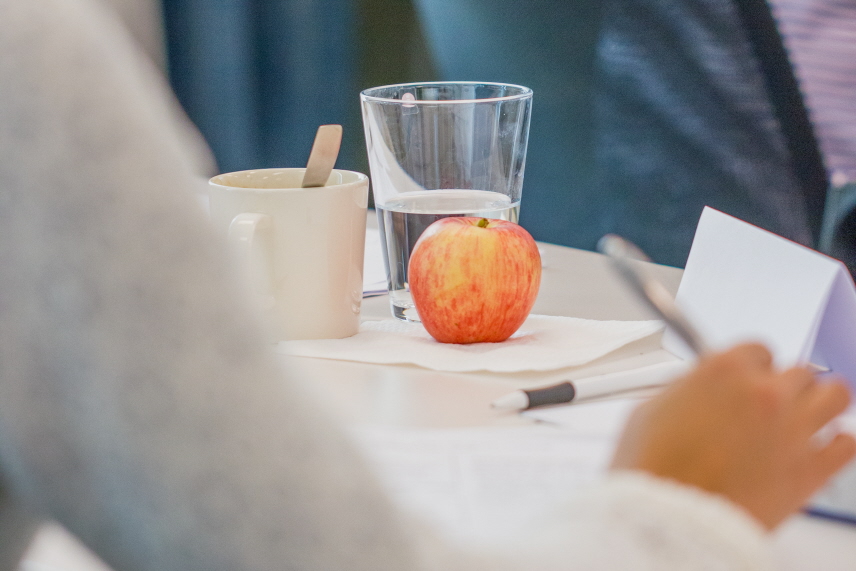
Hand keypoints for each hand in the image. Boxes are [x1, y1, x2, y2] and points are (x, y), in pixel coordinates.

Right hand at [611, 343, 855, 529]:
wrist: (670, 519)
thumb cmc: (653, 470)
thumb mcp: (650, 411)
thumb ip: (683, 392)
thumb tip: (693, 394)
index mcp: (723, 371)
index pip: (757, 350)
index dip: (751, 367)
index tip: (748, 378)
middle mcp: (764, 393)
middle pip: (799, 371)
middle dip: (784, 386)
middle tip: (770, 403)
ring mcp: (794, 429)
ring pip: (836, 395)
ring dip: (820, 402)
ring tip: (806, 415)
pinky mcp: (812, 469)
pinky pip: (847, 444)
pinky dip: (836, 443)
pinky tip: (819, 447)